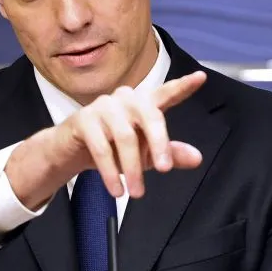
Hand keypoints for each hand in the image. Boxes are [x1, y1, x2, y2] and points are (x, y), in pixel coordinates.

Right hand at [50, 71, 206, 197]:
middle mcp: (125, 99)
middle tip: (164, 169)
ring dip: (132, 168)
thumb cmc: (112, 148)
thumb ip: (170, 154)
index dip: (183, 86)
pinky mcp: (84, 119)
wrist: (70, 152)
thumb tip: (197, 157)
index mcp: (143, 104)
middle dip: (159, 142)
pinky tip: (116, 190)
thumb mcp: (145, 154)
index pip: (166, 92)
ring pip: (125, 136)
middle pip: (149, 114)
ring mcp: (103, 107)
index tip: (201, 78)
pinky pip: (101, 147)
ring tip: (136, 192)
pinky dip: (110, 171)